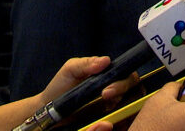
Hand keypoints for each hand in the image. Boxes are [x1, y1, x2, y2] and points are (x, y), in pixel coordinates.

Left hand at [0, 56, 135, 130]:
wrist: (49, 109)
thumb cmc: (61, 86)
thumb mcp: (71, 70)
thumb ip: (86, 63)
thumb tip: (106, 61)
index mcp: (112, 76)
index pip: (130, 77)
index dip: (125, 83)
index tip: (107, 90)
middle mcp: (118, 91)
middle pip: (135, 91)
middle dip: (122, 93)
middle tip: (104, 97)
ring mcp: (114, 106)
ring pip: (131, 108)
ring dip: (124, 111)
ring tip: (105, 115)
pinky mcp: (109, 119)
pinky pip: (121, 120)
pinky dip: (119, 122)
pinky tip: (106, 125)